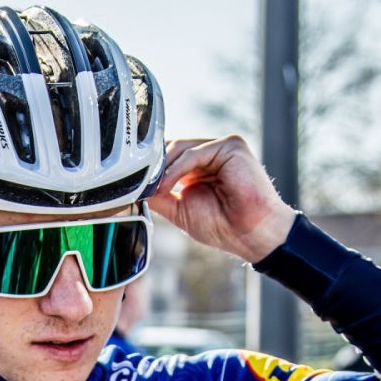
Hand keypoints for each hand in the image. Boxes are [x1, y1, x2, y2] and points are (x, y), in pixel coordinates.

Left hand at [147, 135, 296, 262]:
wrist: (250, 234)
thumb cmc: (222, 225)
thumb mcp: (179, 209)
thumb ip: (159, 195)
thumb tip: (134, 187)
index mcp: (197, 167)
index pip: (167, 157)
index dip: (149, 169)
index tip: (130, 184)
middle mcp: (209, 154)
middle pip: (171, 149)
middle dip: (152, 167)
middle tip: (135, 184)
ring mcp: (220, 148)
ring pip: (179, 149)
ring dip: (162, 169)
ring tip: (152, 189)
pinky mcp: (230, 146)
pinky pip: (194, 153)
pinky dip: (176, 170)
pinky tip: (167, 185)